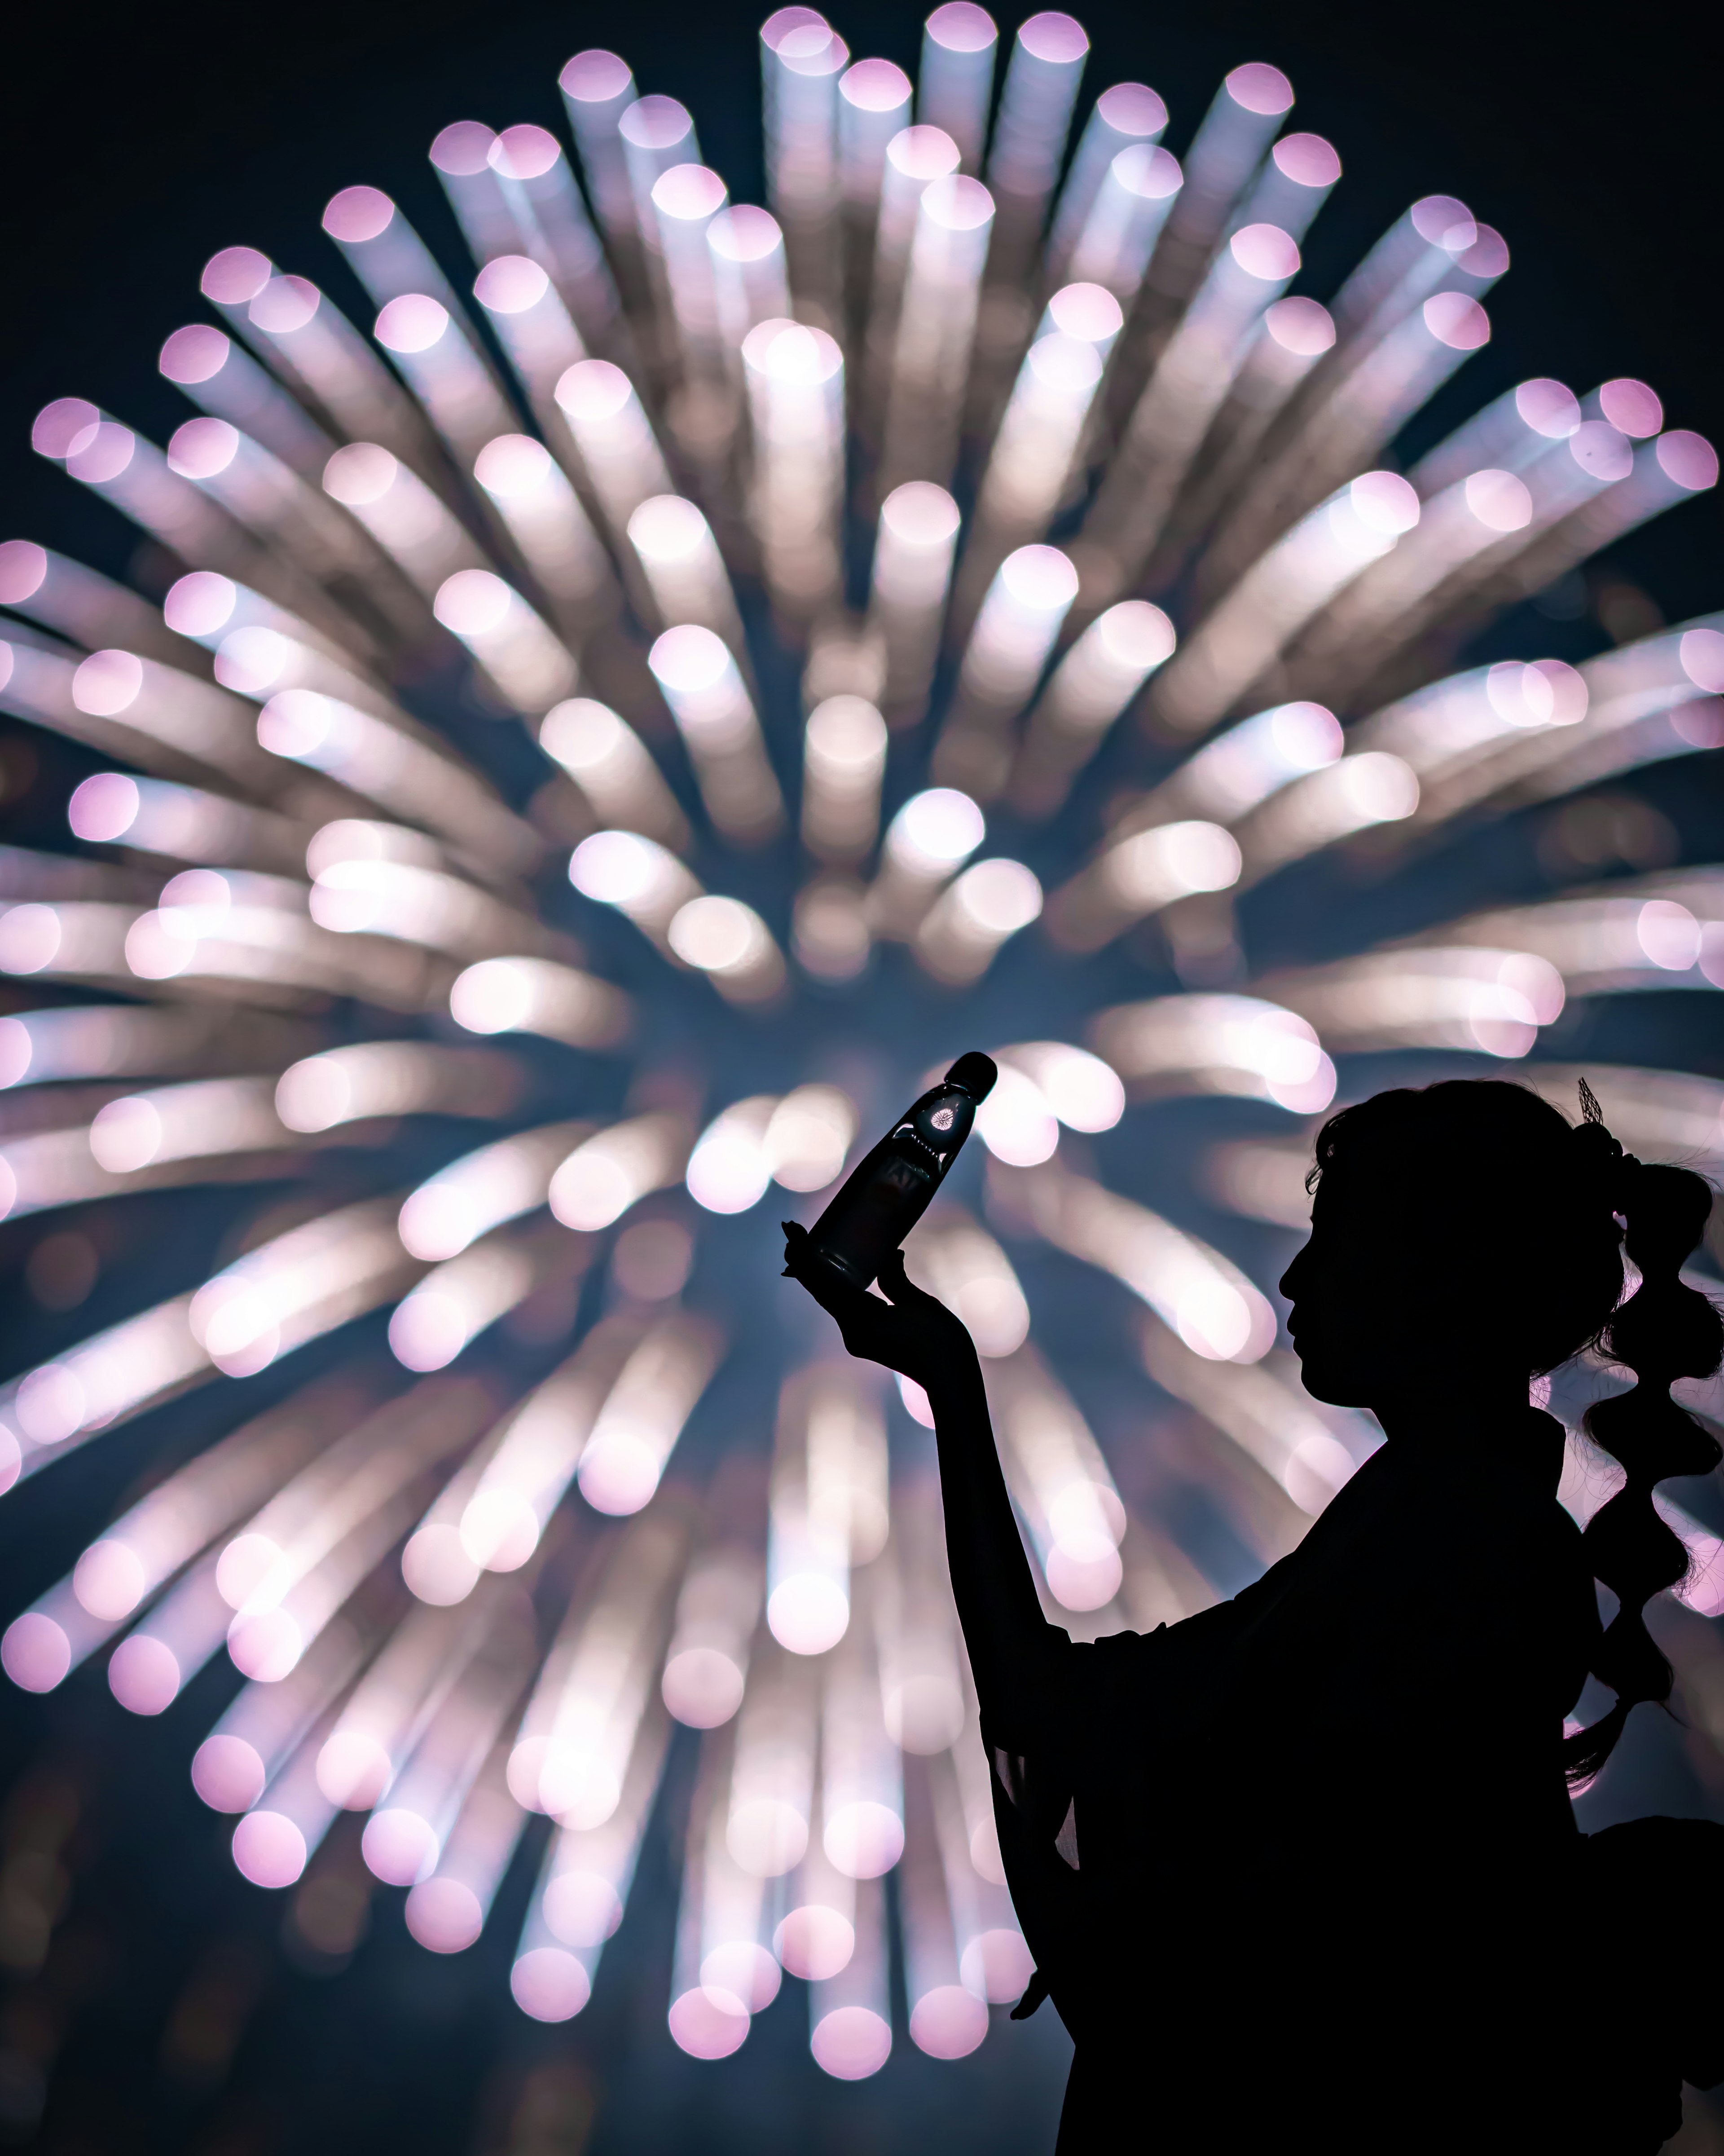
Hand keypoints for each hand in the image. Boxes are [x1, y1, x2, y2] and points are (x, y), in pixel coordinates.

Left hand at [782, 1223, 978, 1391]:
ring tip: (807, 1244)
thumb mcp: (918, 1303)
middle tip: (792, 1230)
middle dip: (806, 1260)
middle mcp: (851, 1331)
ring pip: (832, 1298)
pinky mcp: (866, 1341)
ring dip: (821, 1272)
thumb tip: (888, 1256)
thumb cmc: (940, 1342)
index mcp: (860, 1320)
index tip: (791, 1231)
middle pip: (821, 1289)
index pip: (823, 1281)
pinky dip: (839, 1285)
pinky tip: (837, 1271)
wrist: (950, 1381)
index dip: (806, 1255)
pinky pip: (846, 1306)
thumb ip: (895, 1278)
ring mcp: (857, 1338)